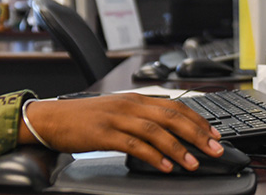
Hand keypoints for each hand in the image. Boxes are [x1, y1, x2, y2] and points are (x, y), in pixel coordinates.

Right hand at [18, 93, 223, 172]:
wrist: (49, 118)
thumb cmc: (81, 117)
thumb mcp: (115, 111)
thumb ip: (139, 117)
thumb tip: (166, 130)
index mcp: (134, 98)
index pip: (175, 105)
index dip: (198, 120)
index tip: (215, 134)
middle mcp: (129, 105)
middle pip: (171, 116)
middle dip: (197, 133)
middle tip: (215, 149)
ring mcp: (116, 118)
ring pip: (156, 130)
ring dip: (178, 147)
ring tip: (193, 162)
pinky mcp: (104, 134)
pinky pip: (134, 145)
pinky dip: (153, 156)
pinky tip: (165, 166)